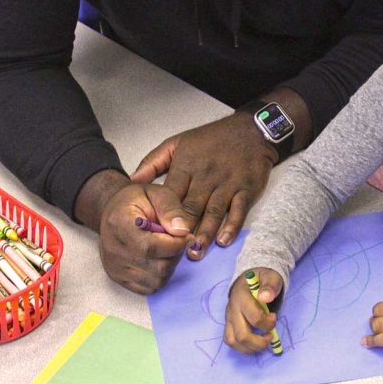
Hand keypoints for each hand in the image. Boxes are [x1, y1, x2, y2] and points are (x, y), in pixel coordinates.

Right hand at [97, 182, 191, 293]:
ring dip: (169, 266)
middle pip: (157, 267)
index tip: (187, 234)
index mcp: (119, 223)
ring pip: (157, 281)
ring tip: (167, 247)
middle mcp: (113, 250)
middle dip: (176, 254)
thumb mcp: (157, 193)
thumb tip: (183, 231)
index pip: (151, 247)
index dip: (176, 244)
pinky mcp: (118, 278)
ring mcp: (114, 267)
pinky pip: (149, 287)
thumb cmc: (138, 200)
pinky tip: (158, 258)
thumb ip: (171, 209)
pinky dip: (159, 275)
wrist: (114, 210)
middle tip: (177, 239)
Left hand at [130, 114, 276, 258]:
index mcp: (186, 166)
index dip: (163, 214)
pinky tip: (223, 241)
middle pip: (192, 207)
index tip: (155, 233)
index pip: (171, 194)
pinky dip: (232, 226)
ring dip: (204, 233)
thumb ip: (153, 162)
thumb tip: (131, 180)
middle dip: (182, 229)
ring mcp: (227, 184)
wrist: (250, 131)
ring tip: (194, 252)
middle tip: (173, 251)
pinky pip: (238, 210)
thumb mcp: (177, 143)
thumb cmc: (210, 139)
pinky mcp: (246, 189)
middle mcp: (206, 177)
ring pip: (213, 212)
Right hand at [223, 267, 283, 353]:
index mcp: (242, 297)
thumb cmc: (262, 279)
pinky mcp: (229, 324)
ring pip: (233, 342)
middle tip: (270, 336)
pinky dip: (244, 347)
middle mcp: (232, 309)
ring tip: (263, 341)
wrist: (248, 279)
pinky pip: (231, 341)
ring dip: (251, 348)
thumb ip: (270, 286)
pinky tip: (255, 343)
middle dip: (259, 342)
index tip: (274, 317)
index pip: (254, 317)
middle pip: (241, 336)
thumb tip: (266, 297)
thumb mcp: (270, 277)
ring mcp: (229, 318)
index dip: (267, 322)